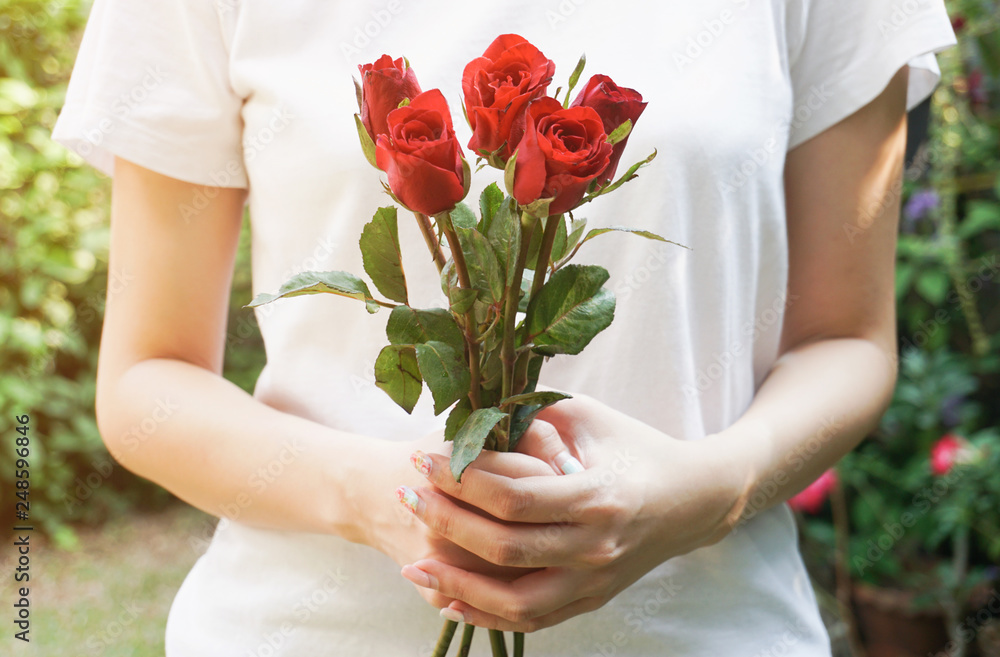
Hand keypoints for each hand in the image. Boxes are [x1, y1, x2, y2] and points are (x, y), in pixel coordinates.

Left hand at [397, 393, 748, 630]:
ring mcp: (594, 582)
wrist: (692, 501)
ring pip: (514, 601)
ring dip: (456, 585)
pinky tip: (449, 599)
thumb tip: (472, 417)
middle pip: (504, 547)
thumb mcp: (590, 417)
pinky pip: (532, 620)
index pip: (512, 496)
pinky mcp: (590, 601)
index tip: (422, 459)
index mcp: (596, 496)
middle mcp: (595, 547)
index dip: (459, 479)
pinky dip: (486, 614)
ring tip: (412, 567)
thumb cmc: (636, 448)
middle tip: (406, 497)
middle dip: (445, 522)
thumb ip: (533, 415)